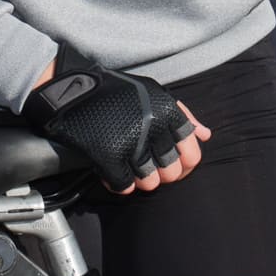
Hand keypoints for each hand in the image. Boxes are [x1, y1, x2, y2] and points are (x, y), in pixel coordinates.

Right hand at [22, 54, 205, 192]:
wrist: (70, 90)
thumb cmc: (114, 92)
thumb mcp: (152, 93)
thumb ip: (182, 114)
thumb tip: (206, 136)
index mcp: (167, 110)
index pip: (192, 152)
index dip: (185, 164)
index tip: (173, 166)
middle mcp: (153, 127)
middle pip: (172, 171)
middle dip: (162, 174)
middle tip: (147, 167)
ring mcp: (130, 143)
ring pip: (150, 182)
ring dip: (140, 180)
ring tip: (129, 168)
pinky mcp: (108, 156)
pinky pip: (124, 186)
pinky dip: (119, 185)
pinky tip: (113, 173)